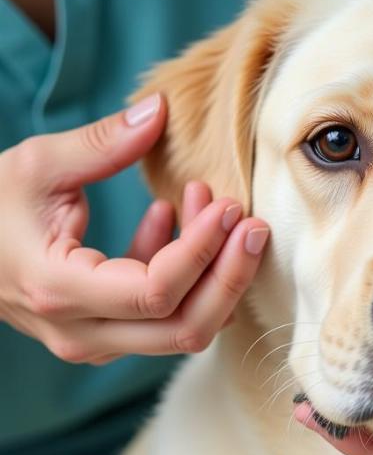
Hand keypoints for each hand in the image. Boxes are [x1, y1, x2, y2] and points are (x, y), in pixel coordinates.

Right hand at [0, 94, 269, 363]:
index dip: (203, 252)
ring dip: (213, 277)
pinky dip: (181, 276)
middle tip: (254, 226)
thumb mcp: (37, 165)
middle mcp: (82, 334)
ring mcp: (96, 345)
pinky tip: (171, 220)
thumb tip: (159, 109)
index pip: (157, 292)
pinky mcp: (108, 338)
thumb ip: (102, 143)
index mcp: (60, 291)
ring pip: (182, 331)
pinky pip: (163, 319)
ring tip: (219, 212)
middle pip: (185, 328)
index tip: (228, 208)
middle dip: (230, 278)